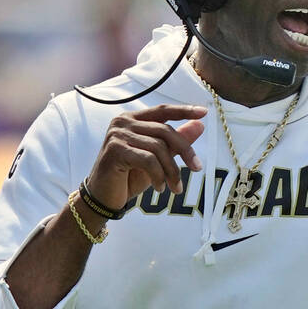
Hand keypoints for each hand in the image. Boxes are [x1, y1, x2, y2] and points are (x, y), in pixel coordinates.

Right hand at [87, 104, 206, 207]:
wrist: (103, 198)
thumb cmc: (129, 177)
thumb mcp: (158, 158)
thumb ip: (176, 141)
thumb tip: (200, 125)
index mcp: (133, 119)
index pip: (162, 111)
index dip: (183, 110)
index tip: (203, 113)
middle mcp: (123, 122)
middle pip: (164, 130)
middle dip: (185, 150)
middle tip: (197, 168)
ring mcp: (117, 135)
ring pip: (158, 147)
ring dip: (172, 170)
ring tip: (175, 187)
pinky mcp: (115, 150)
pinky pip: (148, 160)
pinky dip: (158, 176)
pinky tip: (159, 188)